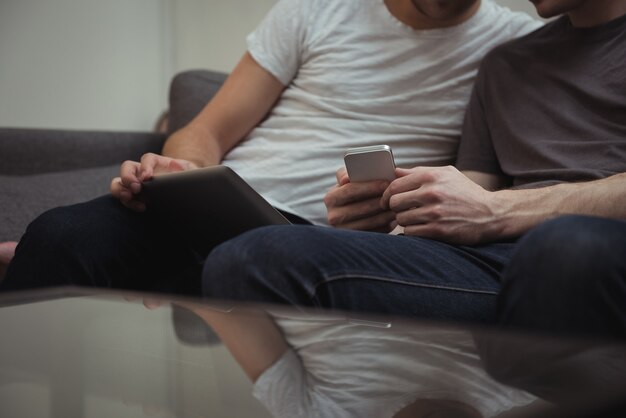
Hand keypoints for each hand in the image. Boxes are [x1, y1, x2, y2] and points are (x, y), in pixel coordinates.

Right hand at [110, 153, 198, 211]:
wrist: (185, 189)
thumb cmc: (188, 179)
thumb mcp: (193, 173)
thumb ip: (192, 171)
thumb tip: (187, 169)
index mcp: (158, 163)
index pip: (147, 159)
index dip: (145, 166)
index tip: (147, 177)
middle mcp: (144, 171)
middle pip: (128, 167)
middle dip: (128, 176)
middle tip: (135, 188)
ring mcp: (137, 184)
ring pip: (119, 182)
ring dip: (120, 189)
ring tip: (128, 197)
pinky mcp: (135, 197)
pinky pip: (124, 197)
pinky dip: (127, 202)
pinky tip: (139, 207)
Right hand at [324, 167, 395, 231]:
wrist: (349, 214)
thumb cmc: (352, 192)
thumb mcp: (346, 181)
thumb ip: (346, 173)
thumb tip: (346, 179)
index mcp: (331, 198)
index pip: (350, 190)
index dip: (369, 186)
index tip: (386, 183)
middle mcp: (334, 216)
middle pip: (362, 208)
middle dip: (381, 200)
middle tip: (397, 195)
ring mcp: (345, 231)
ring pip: (370, 221)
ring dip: (386, 213)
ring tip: (399, 205)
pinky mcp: (356, 240)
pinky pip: (375, 232)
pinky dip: (386, 224)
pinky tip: (394, 217)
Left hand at [381, 166, 502, 244]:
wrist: (491, 213)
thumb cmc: (466, 192)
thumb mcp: (446, 174)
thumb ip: (419, 172)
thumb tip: (395, 172)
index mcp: (431, 177)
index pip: (394, 185)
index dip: (387, 195)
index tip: (387, 201)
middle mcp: (431, 193)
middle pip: (394, 203)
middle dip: (396, 208)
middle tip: (403, 211)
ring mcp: (434, 213)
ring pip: (401, 219)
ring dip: (405, 221)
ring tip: (416, 219)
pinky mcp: (438, 230)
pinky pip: (410, 232)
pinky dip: (412, 231)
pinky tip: (421, 228)